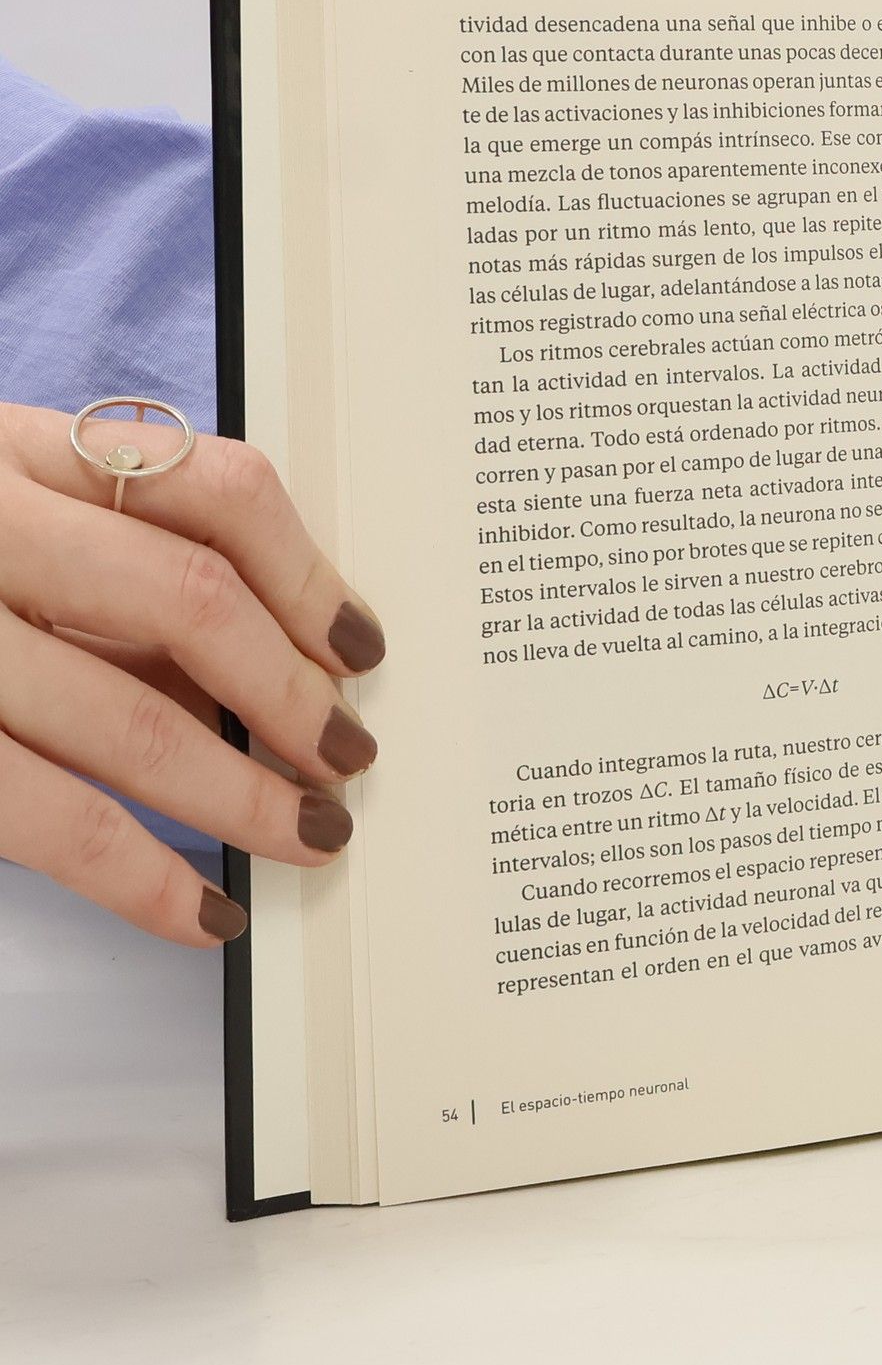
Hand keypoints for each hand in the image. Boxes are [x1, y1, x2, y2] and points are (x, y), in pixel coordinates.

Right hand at [0, 402, 382, 944]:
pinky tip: (200, 911)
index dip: (311, 574)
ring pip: (126, 717)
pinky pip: (49, 819)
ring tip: (307, 834)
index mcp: (16, 452)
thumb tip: (272, 671)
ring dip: (240, 794)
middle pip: (189, 600)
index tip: (363, 646)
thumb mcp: (2, 518)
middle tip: (350, 759)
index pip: (216, 488)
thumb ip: (115, 573)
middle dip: (292, 695)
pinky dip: (142, 877)